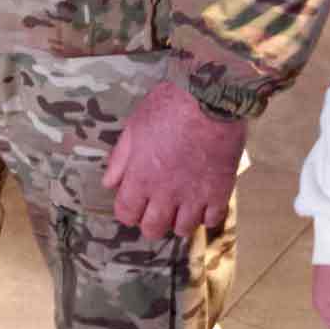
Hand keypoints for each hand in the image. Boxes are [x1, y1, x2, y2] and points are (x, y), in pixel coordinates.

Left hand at [102, 79, 246, 238]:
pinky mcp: (219, 192)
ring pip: (183, 229)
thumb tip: (109, 182)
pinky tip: (204, 202)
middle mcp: (166, 194)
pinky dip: (206, 215)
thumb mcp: (134, 126)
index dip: (128, 212)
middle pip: (153, 229)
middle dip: (151, 223)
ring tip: (181, 206)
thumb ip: (120, 158)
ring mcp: (194, 196)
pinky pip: (212, 220)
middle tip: (156, 209)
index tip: (133, 205)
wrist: (209, 99)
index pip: (126, 214)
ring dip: (179, 221)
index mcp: (141, 178)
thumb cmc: (169, 107)